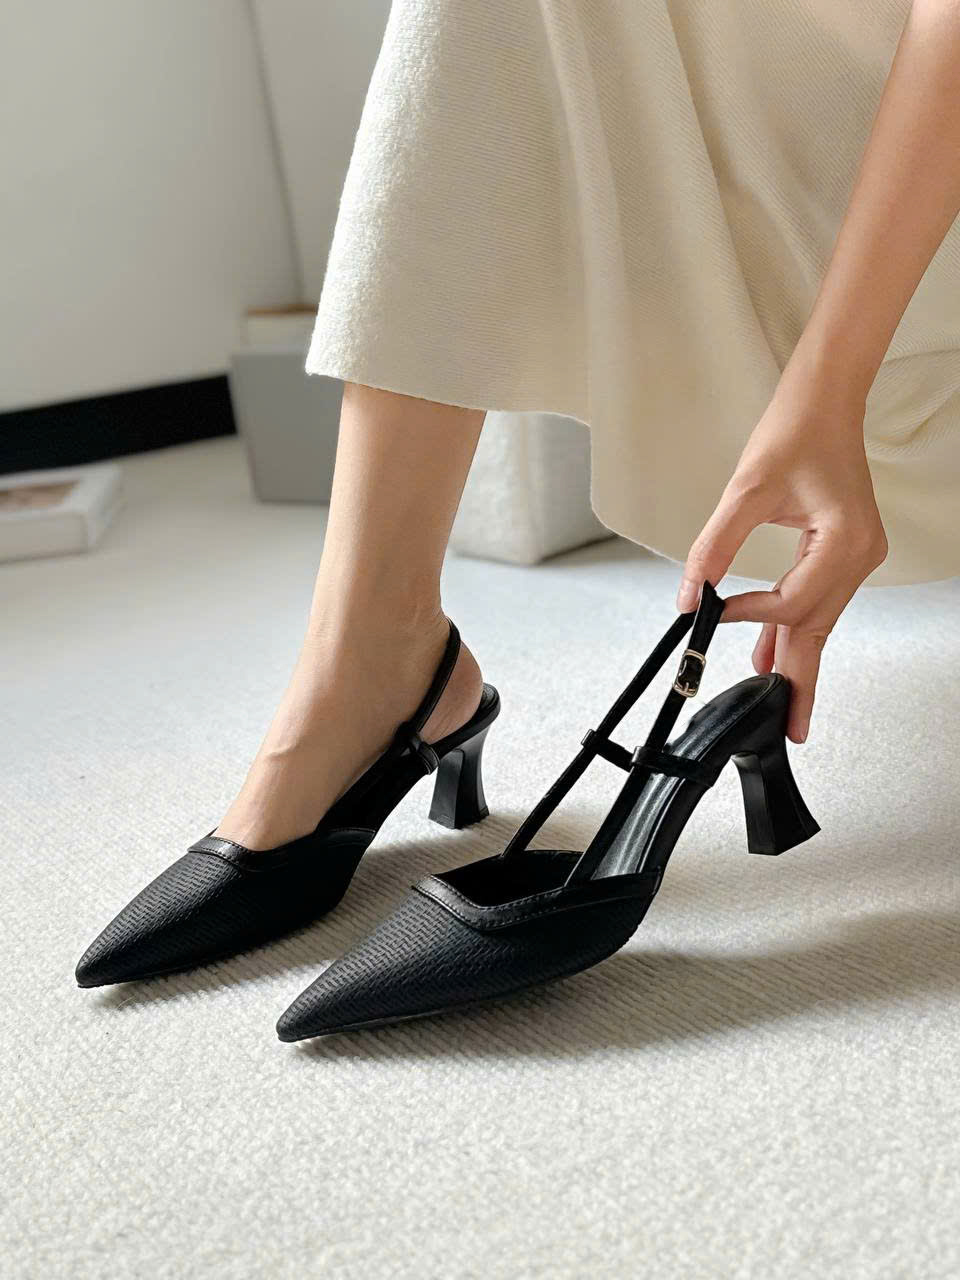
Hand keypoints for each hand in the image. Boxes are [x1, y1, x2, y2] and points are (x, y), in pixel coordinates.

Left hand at [676, 377, 887, 743]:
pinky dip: (794, 626)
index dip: (752, 617)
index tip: (714, 615)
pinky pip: (818, 600)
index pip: (794, 603)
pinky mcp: (845, 550)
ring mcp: (857, 555)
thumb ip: (713, 548)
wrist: (824, 402)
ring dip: (794, 655)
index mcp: (845, 542)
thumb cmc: (796, 432)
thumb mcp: (745, 492)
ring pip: (819, 619)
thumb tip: (688, 594)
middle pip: (819, 629)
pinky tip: (772, 653)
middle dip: (800, 678)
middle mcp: (859, 554)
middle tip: (792, 728)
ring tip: (780, 704)